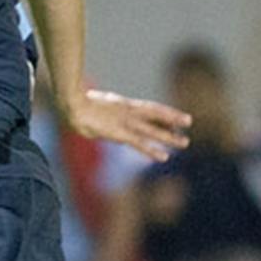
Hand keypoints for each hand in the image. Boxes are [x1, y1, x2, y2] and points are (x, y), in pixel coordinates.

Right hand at [59, 89, 190, 162]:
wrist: (72, 104)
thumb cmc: (79, 104)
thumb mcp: (97, 107)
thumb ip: (106, 114)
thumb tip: (105, 120)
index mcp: (125, 104)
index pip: (151, 108)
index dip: (166, 112)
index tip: (179, 117)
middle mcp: (129, 111)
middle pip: (156, 115)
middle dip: (173, 119)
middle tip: (189, 123)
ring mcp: (125, 122)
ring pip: (152, 130)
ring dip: (169, 137)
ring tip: (185, 143)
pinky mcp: (119, 133)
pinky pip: (139, 143)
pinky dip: (152, 150)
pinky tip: (163, 156)